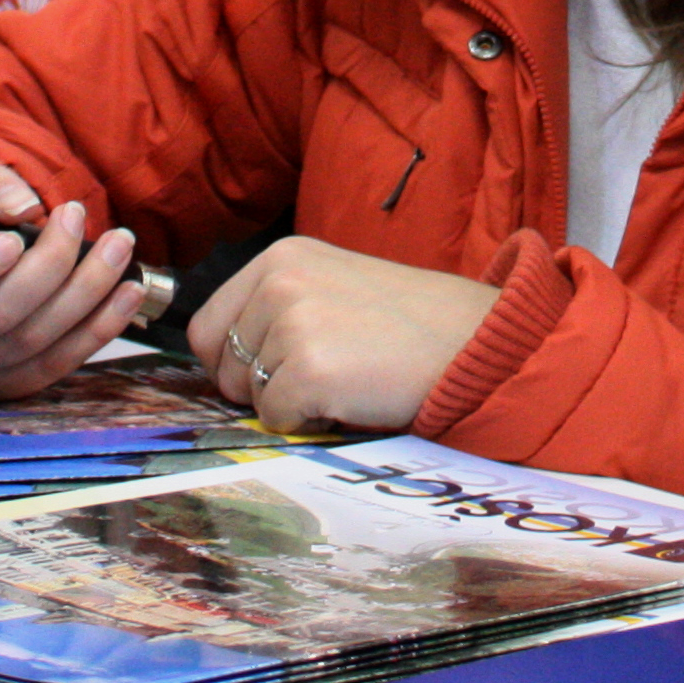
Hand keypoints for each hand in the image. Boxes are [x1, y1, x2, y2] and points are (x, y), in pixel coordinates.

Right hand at [0, 161, 143, 398]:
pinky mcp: (4, 386)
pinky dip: (97, 330)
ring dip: (85, 296)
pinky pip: (56, 366)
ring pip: (30, 345)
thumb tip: (22, 206)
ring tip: (118, 248)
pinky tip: (125, 293)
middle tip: (78, 218)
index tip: (11, 241)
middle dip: (47, 268)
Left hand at [187, 235, 500, 432]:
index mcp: (281, 258)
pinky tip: (350, 401)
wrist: (475, 343)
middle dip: (259, 386)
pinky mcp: (309, 371)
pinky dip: (307, 424)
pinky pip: (276, 419)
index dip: (230, 361)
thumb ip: (277, 309)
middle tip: (319, 380)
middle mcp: (279, 283)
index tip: (264, 374)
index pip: (208, 324)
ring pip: (249, 394)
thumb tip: (225, 360)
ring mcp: (293, 324)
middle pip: (223, 364)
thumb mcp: (332, 287)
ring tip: (344, 383)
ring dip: (289, 404)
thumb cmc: (409, 325)